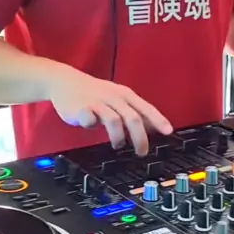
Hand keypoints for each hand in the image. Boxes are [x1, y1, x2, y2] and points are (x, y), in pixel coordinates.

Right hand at [49, 68, 172, 155]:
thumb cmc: (94, 93)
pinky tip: (91, 127)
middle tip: (142, 152)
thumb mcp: (117, 98)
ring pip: (114, 120)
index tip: (168, 132)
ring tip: (118, 145)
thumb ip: (132, 112)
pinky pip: (89, 118)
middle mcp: (113, 97)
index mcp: (125, 95)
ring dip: (118, 137)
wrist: (65, 81)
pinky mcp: (81, 108)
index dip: (158, 120)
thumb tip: (152, 127)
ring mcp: (97, 102)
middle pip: (133, 118)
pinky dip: (91, 125)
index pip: (146, 108)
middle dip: (140, 137)